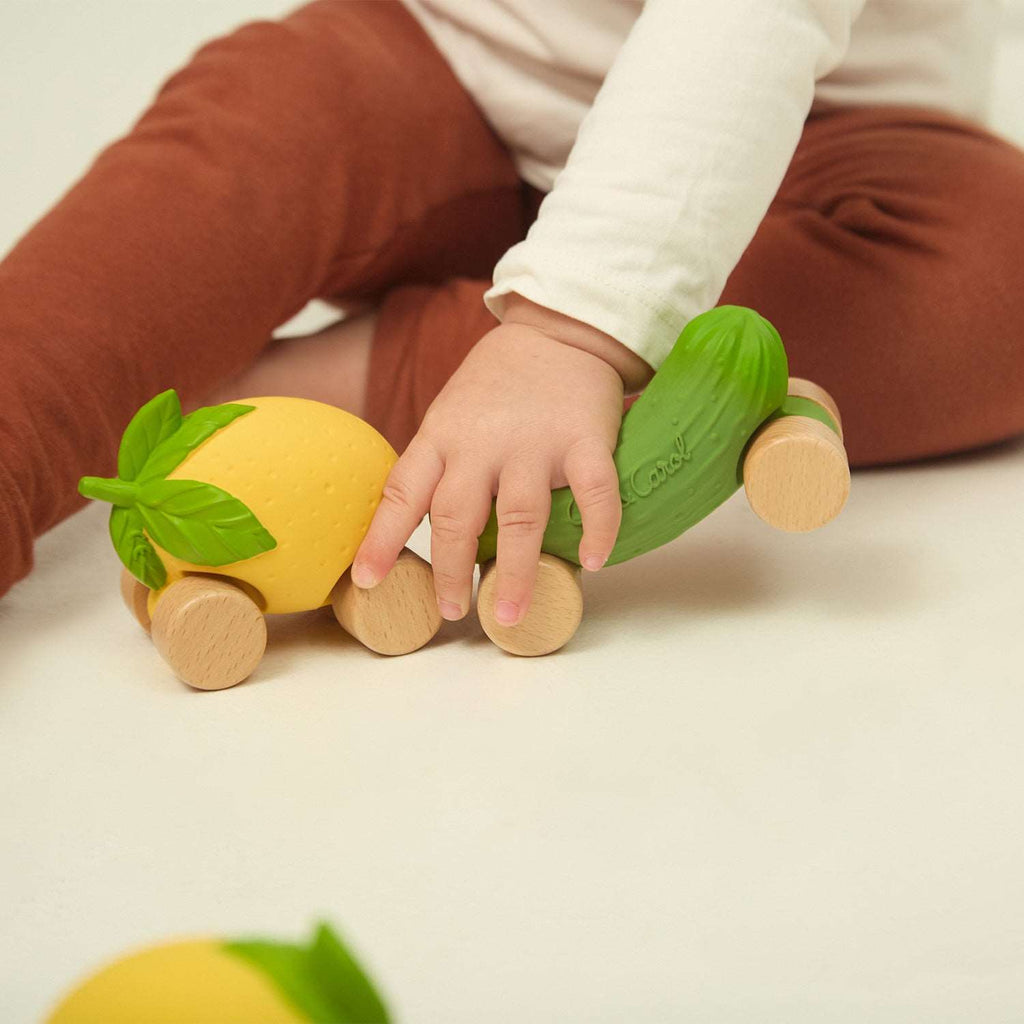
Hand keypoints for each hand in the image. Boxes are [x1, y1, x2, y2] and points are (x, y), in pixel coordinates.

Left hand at [351, 295, 653, 624]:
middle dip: (448, 570)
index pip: (402, 492)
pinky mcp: (585, 440)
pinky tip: (591, 562)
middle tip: (450, 611)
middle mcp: (481, 443)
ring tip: (509, 614)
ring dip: (515, 572)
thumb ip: (441, 465)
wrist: (558, 330)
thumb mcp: (451, 414)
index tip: (367, 581)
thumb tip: (429, 534)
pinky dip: (596, 530)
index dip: (382, 539)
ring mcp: (534, 443)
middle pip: (455, 515)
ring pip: (519, 517)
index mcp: (442, 435)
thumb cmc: (499, 384)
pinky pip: (592, 493)